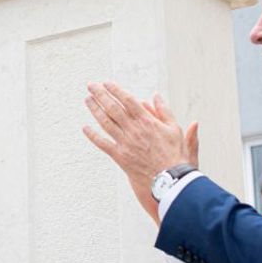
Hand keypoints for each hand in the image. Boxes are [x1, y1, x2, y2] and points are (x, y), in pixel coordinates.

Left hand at [82, 82, 198, 225]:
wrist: (171, 179)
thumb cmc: (176, 155)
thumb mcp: (174, 129)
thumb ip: (164, 111)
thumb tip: (156, 96)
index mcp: (147, 121)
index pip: (127, 100)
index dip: (116, 90)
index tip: (107, 82)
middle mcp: (133, 130)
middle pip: (113, 108)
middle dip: (100, 95)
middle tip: (91, 86)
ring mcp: (125, 143)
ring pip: (106, 122)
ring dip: (95, 110)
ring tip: (87, 100)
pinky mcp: (120, 156)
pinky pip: (103, 144)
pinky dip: (93, 135)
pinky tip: (85, 128)